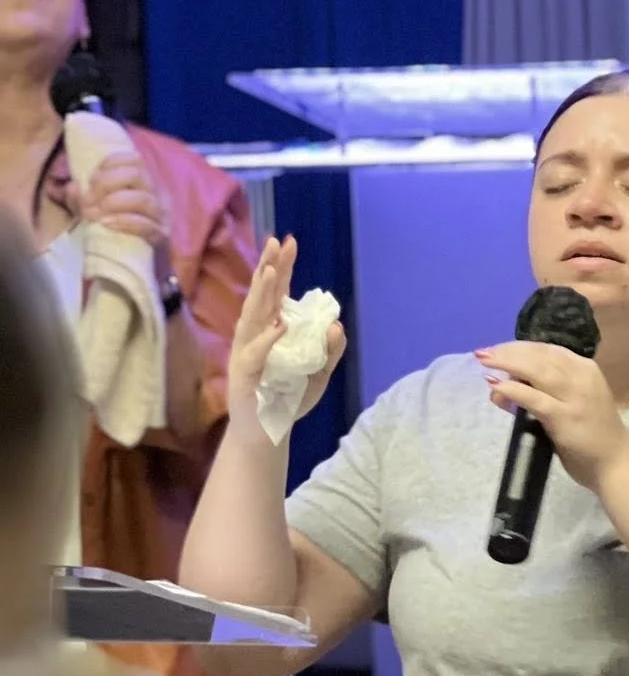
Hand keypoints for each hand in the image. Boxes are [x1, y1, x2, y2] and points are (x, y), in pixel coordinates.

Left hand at [66, 153, 170, 262]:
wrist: (138, 266)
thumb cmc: (117, 231)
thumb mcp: (96, 210)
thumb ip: (81, 198)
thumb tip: (71, 187)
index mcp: (144, 183)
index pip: (135, 159)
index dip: (111, 163)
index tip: (90, 179)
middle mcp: (157, 194)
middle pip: (137, 173)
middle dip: (106, 183)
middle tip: (87, 200)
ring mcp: (162, 215)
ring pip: (142, 198)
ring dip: (112, 203)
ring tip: (92, 214)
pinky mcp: (161, 236)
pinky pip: (146, 225)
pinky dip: (124, 222)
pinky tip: (106, 225)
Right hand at [228, 235, 345, 434]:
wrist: (268, 432)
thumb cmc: (289, 399)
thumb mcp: (319, 374)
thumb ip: (330, 351)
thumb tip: (338, 325)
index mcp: (269, 331)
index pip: (275, 294)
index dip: (280, 268)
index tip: (288, 242)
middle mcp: (254, 336)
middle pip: (261, 297)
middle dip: (269, 269)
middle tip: (277, 242)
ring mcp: (246, 353)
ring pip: (252, 318)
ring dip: (261, 295)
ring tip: (270, 272)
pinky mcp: (243, 375)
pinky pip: (254, 354)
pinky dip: (266, 339)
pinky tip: (279, 325)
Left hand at [476, 339, 628, 492]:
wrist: (616, 463)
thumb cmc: (593, 435)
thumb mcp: (571, 404)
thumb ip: (542, 393)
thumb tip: (500, 386)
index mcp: (585, 369)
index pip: (548, 350)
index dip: (519, 346)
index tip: (497, 348)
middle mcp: (581, 377)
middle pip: (539, 355)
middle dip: (508, 351)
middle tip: (483, 353)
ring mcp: (574, 397)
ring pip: (536, 371)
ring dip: (507, 364)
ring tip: (485, 362)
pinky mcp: (565, 417)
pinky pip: (534, 399)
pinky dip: (513, 390)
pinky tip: (496, 386)